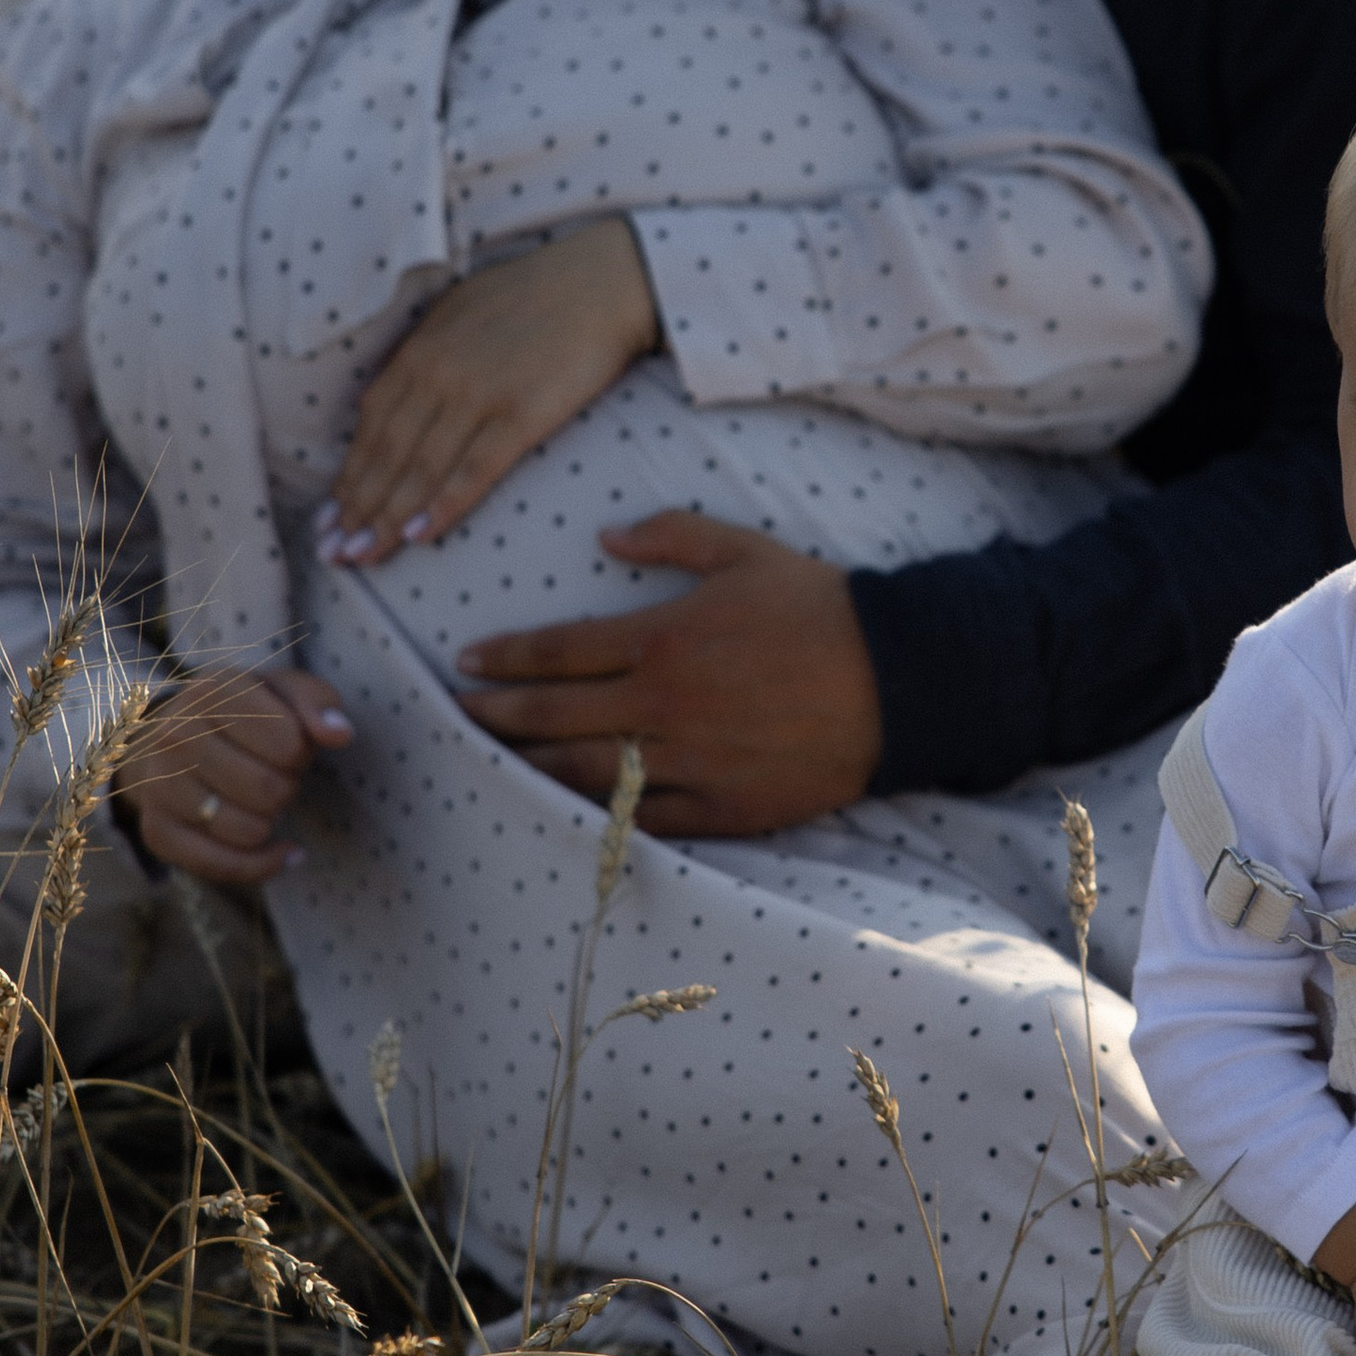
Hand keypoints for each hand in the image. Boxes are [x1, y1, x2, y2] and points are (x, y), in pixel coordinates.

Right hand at [115, 668, 352, 883]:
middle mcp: (175, 734)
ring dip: (270, 822)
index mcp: (211, 691)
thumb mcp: (281, 691)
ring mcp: (160, 784)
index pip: (289, 743)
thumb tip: (339, 734)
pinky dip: (262, 865)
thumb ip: (317, 701)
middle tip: (272, 775)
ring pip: (249, 832)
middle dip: (286, 788)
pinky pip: (223, 866)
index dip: (301, 752)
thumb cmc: (239, 715)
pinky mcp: (157, 830)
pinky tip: (280, 850)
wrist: (164, 738)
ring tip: (257, 800)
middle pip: (269, 791)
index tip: (286, 746)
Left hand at [324, 222, 660, 562]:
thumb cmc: (536, 293)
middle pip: (387, 454)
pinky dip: (443, 505)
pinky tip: (418, 537)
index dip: (349, 475)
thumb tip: (383, 396)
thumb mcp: (458, 311)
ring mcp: (479, 397)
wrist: (603, 282)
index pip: (372, 425)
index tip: (330, 514)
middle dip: (355, 508)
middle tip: (332, 552)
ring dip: (385, 519)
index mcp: (421, 350)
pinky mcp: (522, 416)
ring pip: (420, 469)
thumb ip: (421, 355)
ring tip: (360, 557)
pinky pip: (473, 470)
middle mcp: (439, 375)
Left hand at [452, 511, 884, 832]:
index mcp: (664, 638)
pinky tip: (563, 813)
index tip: (466, 661)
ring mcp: (690, 761)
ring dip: (527, 767)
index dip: (505, 657)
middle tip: (455, 718)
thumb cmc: (821, 607)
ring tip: (490, 764)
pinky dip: (598, 818)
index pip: (559, 650)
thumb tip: (604, 535)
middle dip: (495, 716)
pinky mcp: (722, 808)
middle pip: (554, 716)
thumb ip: (670, 535)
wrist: (901, 680)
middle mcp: (664, 704)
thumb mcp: (745, 551)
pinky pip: (643, 820)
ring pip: (585, 773)